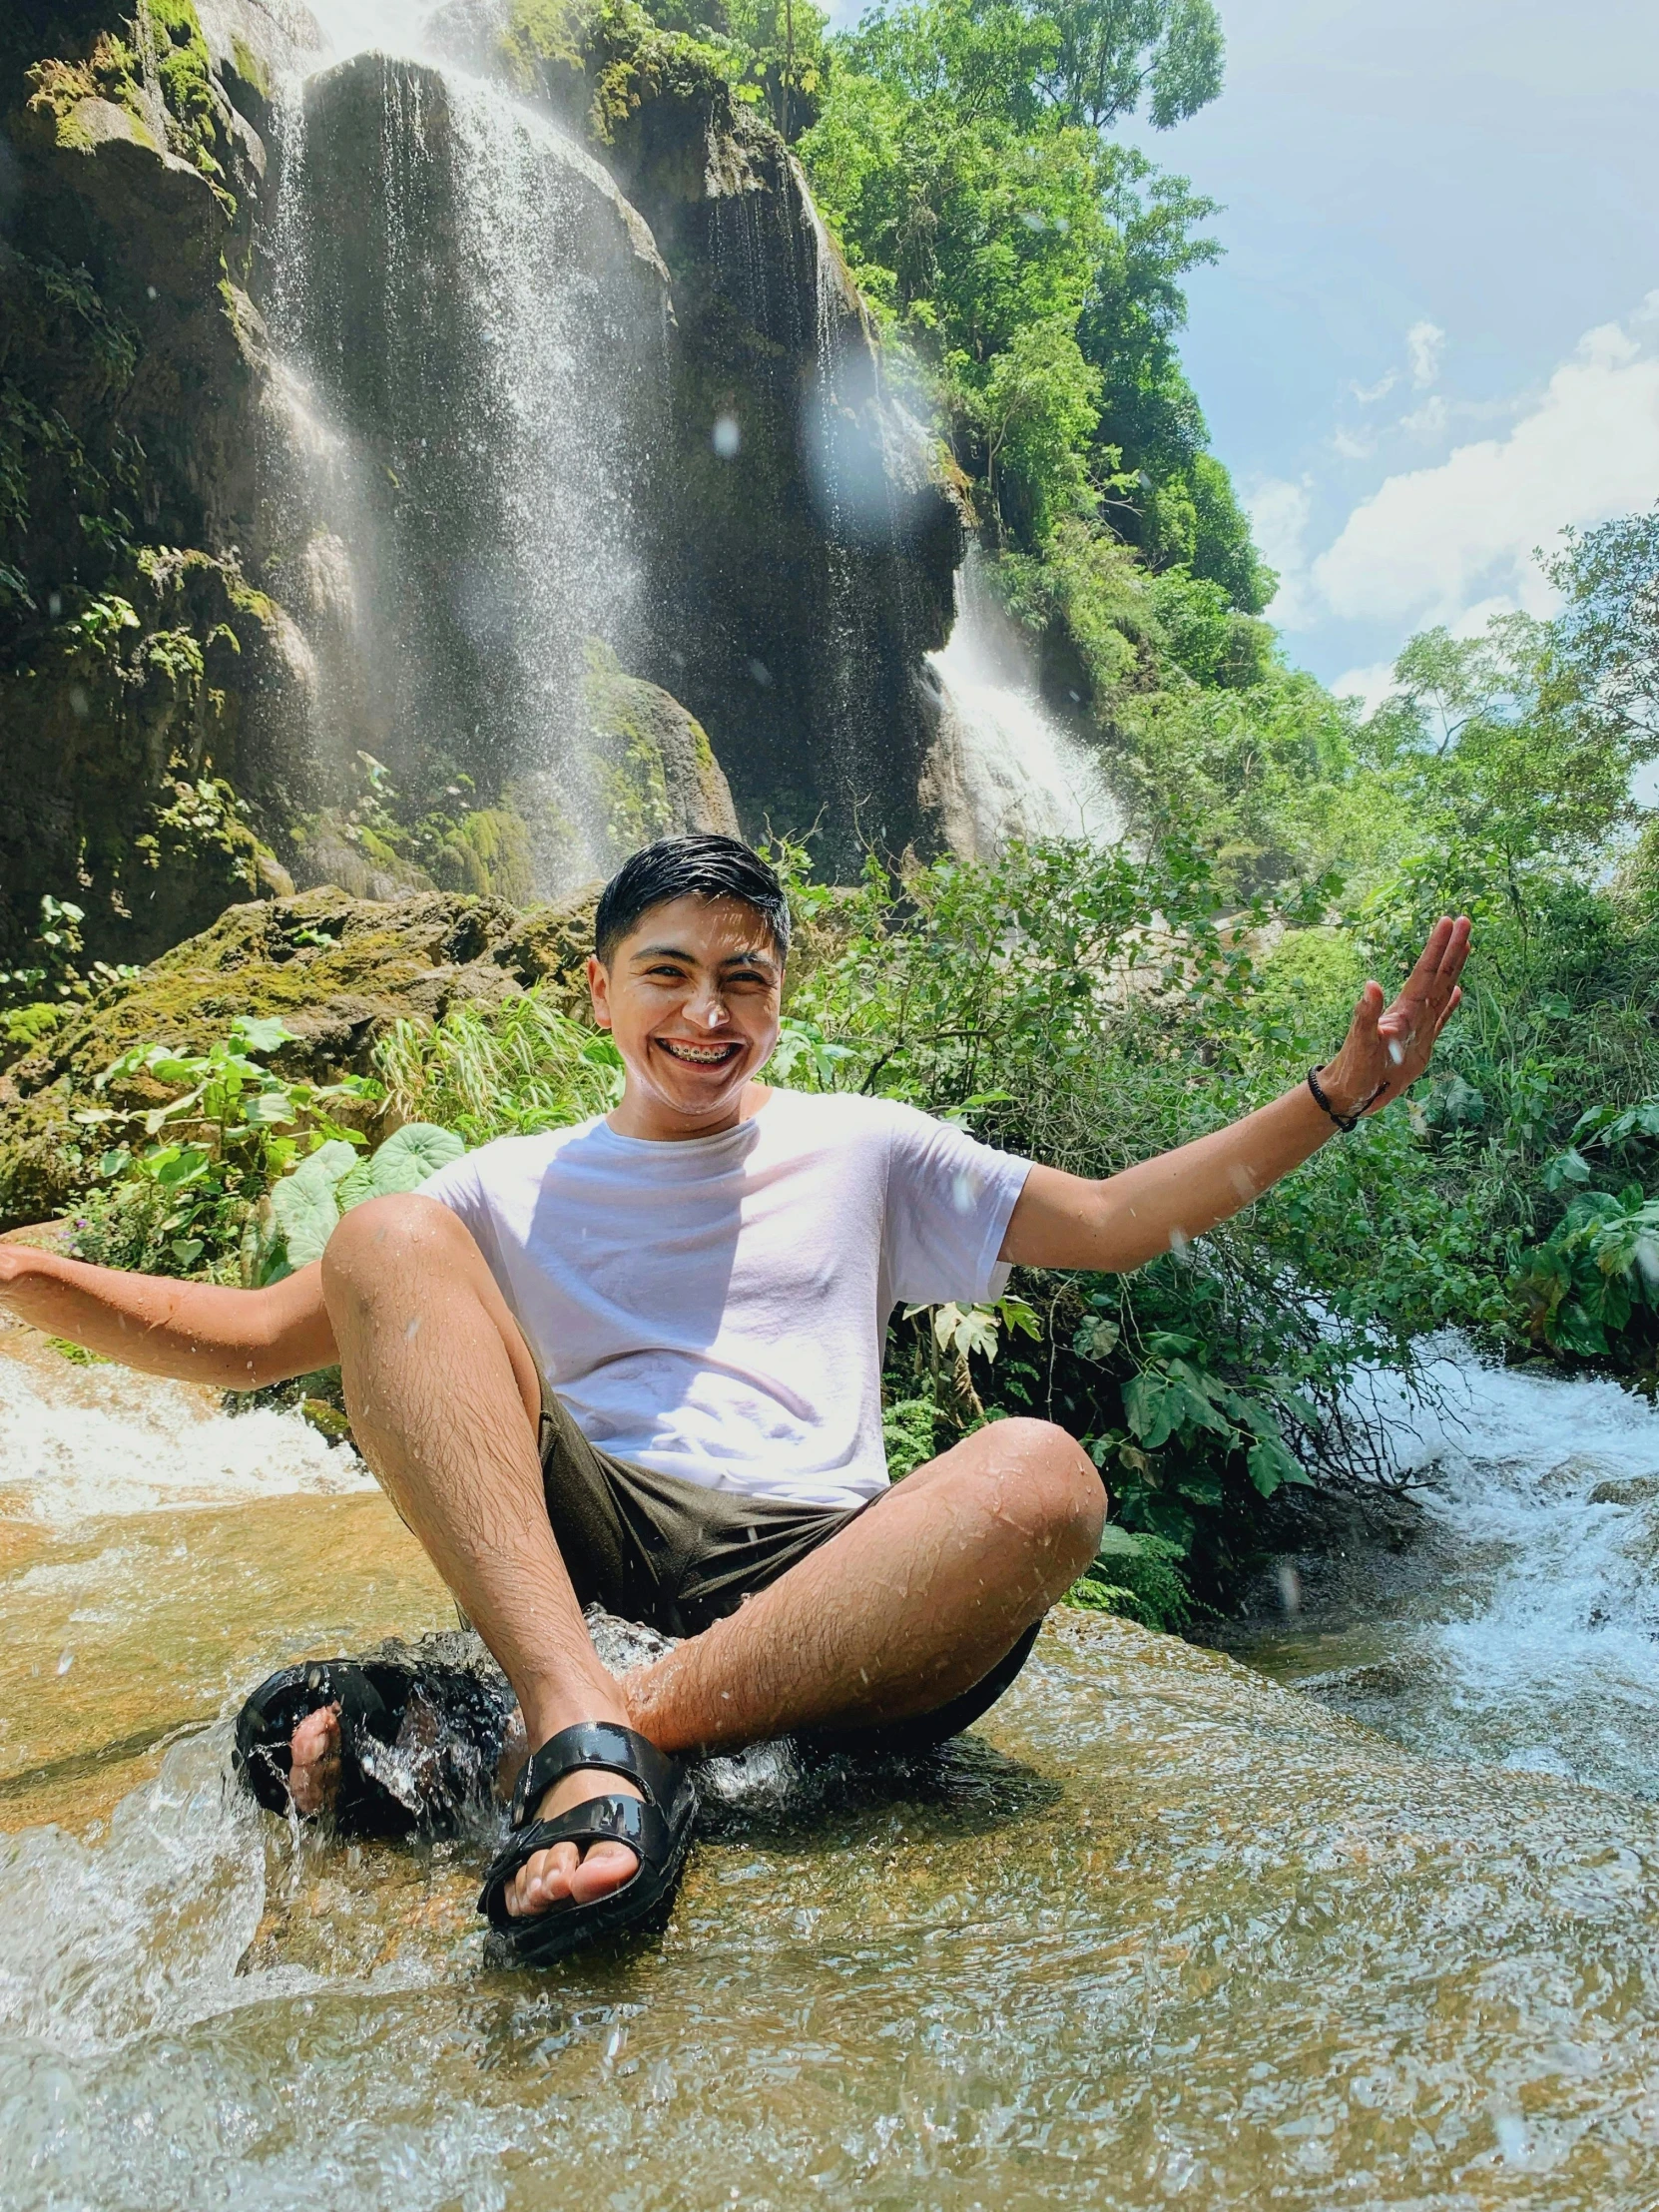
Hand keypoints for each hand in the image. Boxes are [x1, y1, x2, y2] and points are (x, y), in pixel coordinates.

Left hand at [1316, 915, 1470, 1121]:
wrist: (1352, 1094)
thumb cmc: (1353, 1071)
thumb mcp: (1360, 1044)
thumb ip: (1366, 1016)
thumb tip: (1371, 985)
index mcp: (1403, 1011)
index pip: (1425, 973)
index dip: (1437, 948)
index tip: (1449, 921)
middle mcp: (1413, 1014)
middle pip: (1438, 975)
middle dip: (1451, 948)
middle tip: (1465, 921)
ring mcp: (1419, 1028)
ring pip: (1443, 991)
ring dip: (1454, 968)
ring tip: (1466, 945)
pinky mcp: (1422, 1045)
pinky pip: (1441, 1018)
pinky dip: (1451, 1004)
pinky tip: (1459, 991)